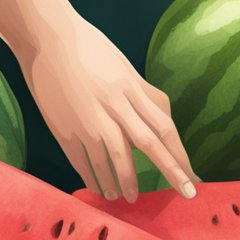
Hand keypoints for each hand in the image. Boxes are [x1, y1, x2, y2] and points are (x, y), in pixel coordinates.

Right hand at [18, 16, 196, 200]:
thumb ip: (144, 94)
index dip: (180, 154)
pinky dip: (94, 178)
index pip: (163, 127)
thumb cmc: (88, 51)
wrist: (46, 42)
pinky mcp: (66, 131)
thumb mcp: (123, 68)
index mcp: (131, 90)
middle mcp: (114, 106)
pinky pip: (84, 162)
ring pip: (114, 159)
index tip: (193, 176)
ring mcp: (89, 121)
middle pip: (148, 144)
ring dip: (125, 182)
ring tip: (127, 197)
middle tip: (185, 194)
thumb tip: (165, 118)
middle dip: (171, 172)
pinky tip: (100, 189)